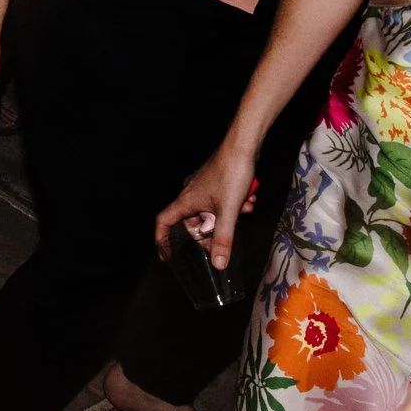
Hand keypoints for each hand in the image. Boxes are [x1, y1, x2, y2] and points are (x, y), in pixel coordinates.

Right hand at [154, 141, 258, 266]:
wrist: (243, 145)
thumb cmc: (231, 174)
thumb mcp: (228, 211)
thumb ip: (223, 239)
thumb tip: (218, 265)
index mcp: (186, 200)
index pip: (164, 221)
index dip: (162, 240)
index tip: (166, 256)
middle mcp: (190, 193)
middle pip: (193, 222)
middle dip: (211, 231)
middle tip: (225, 239)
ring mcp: (203, 187)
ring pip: (211, 212)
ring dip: (228, 216)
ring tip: (244, 210)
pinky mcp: (215, 182)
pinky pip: (220, 201)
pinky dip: (233, 205)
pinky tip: (248, 200)